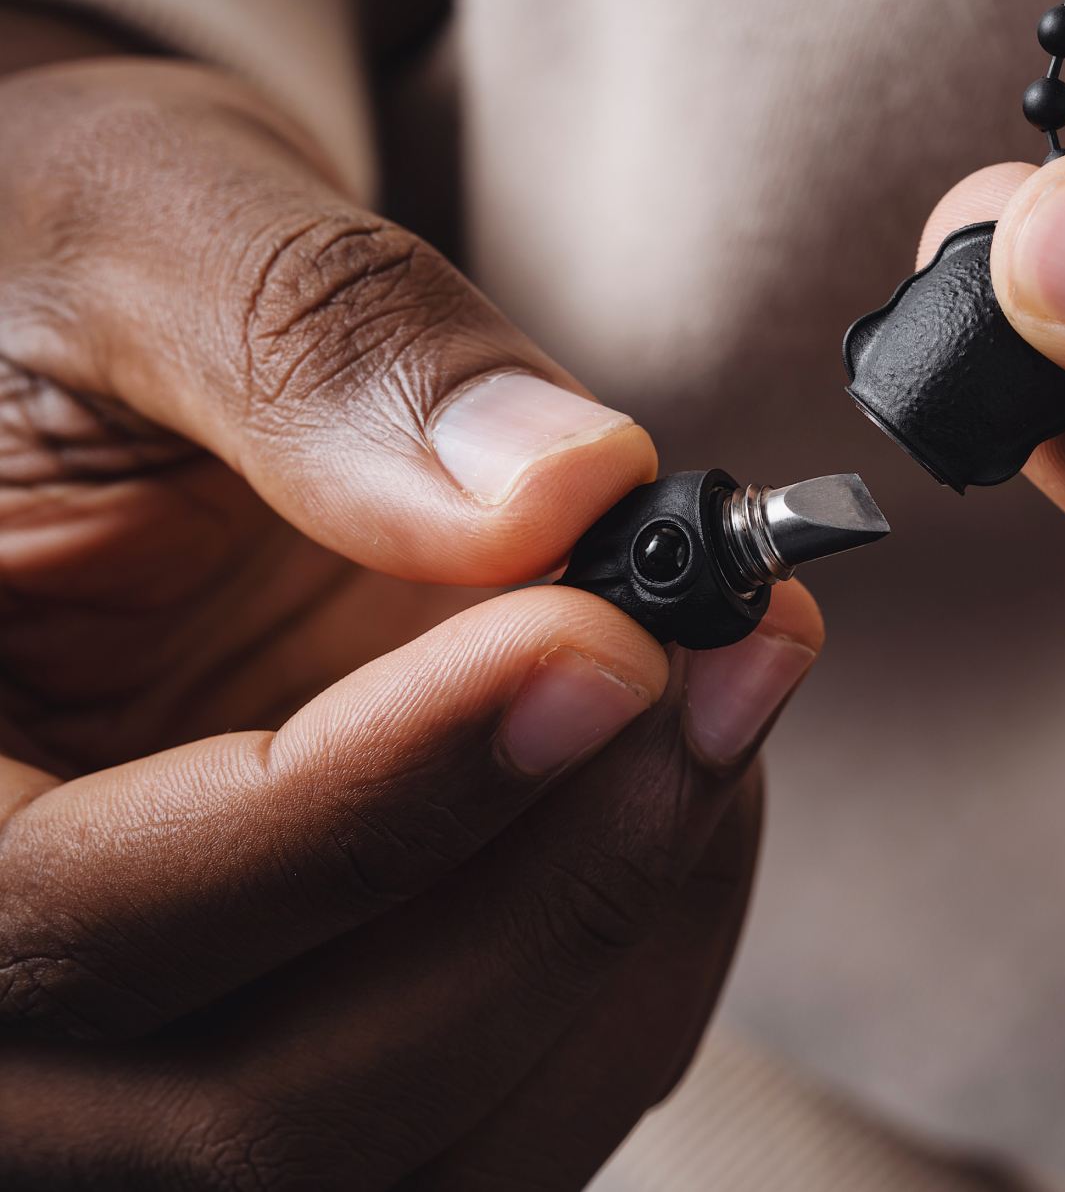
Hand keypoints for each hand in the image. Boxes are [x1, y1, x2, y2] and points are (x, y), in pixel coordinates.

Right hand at [0, 47, 821, 1189]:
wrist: (130, 349)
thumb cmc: (78, 278)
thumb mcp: (148, 229)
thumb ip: (326, 353)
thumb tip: (561, 490)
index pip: (83, 915)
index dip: (380, 803)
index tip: (605, 642)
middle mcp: (7, 981)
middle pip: (271, 1101)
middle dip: (553, 892)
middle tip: (727, 667)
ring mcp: (162, 1028)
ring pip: (413, 1142)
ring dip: (624, 935)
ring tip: (729, 693)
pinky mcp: (304, 1000)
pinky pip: (491, 1106)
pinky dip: (636, 964)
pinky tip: (692, 772)